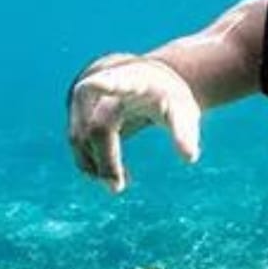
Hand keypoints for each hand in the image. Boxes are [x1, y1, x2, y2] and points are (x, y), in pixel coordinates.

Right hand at [67, 56, 201, 192]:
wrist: (143, 80)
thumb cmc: (165, 97)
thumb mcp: (181, 110)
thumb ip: (184, 132)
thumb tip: (189, 158)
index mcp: (133, 81)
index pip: (116, 81)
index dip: (104, 83)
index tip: (94, 83)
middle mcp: (104, 86)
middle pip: (97, 126)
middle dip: (105, 159)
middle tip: (116, 188)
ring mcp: (86, 100)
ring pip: (79, 137)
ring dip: (94, 165)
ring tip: (116, 185)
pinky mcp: (78, 114)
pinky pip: (77, 142)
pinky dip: (89, 163)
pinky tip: (110, 177)